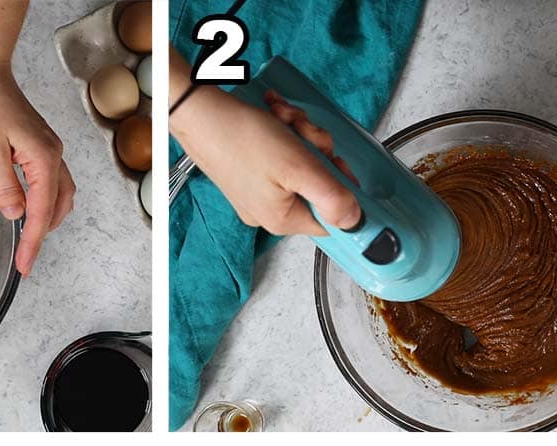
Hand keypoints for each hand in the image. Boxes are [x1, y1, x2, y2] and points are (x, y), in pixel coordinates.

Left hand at [0, 63, 75, 276]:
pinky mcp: (42, 147)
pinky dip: (44, 202)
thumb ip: (5, 186)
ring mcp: (51, 151)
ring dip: (46, 219)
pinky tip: (28, 208)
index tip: (24, 266)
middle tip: (23, 258)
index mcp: (44, 160)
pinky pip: (52, 183)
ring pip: (60, 196)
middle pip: (59, 207)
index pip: (41, 212)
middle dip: (42, 234)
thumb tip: (16, 215)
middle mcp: (54, 156)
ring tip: (26, 238)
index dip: (32, 242)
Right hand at [171, 87, 361, 235]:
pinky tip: (274, 117)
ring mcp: (259, 193)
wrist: (200, 113)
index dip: (341, 185)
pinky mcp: (250, 173)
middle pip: (318, 185)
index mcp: (283, 220)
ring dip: (301, 135)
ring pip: (302, 164)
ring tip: (282, 119)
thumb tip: (356, 221)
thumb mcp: (299, 166)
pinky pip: (283, 156)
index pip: (332, 217)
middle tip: (303, 130)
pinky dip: (284, 132)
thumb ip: (332, 196)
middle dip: (317, 150)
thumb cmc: (242, 138)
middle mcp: (270, 212)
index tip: (335, 160)